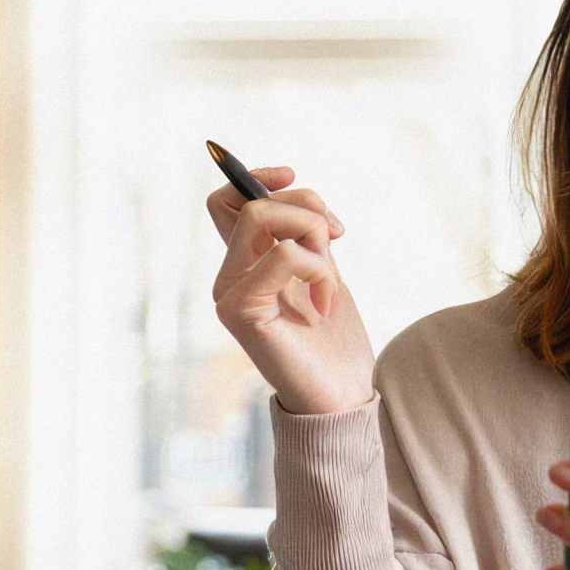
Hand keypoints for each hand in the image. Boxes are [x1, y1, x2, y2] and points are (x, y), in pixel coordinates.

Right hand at [207, 165, 375, 414]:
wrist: (342, 394)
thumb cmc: (335, 340)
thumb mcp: (323, 269)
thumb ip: (304, 234)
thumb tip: (293, 188)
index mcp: (245, 265)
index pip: (227, 200)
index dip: (257, 176)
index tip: (291, 176)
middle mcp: (229, 277)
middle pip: (249, 201)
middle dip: (304, 204)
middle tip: (336, 235)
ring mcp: (229, 295)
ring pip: (259, 216)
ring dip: (312, 233)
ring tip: (331, 276)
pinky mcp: (240, 312)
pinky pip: (280, 255)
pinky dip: (317, 268)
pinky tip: (325, 303)